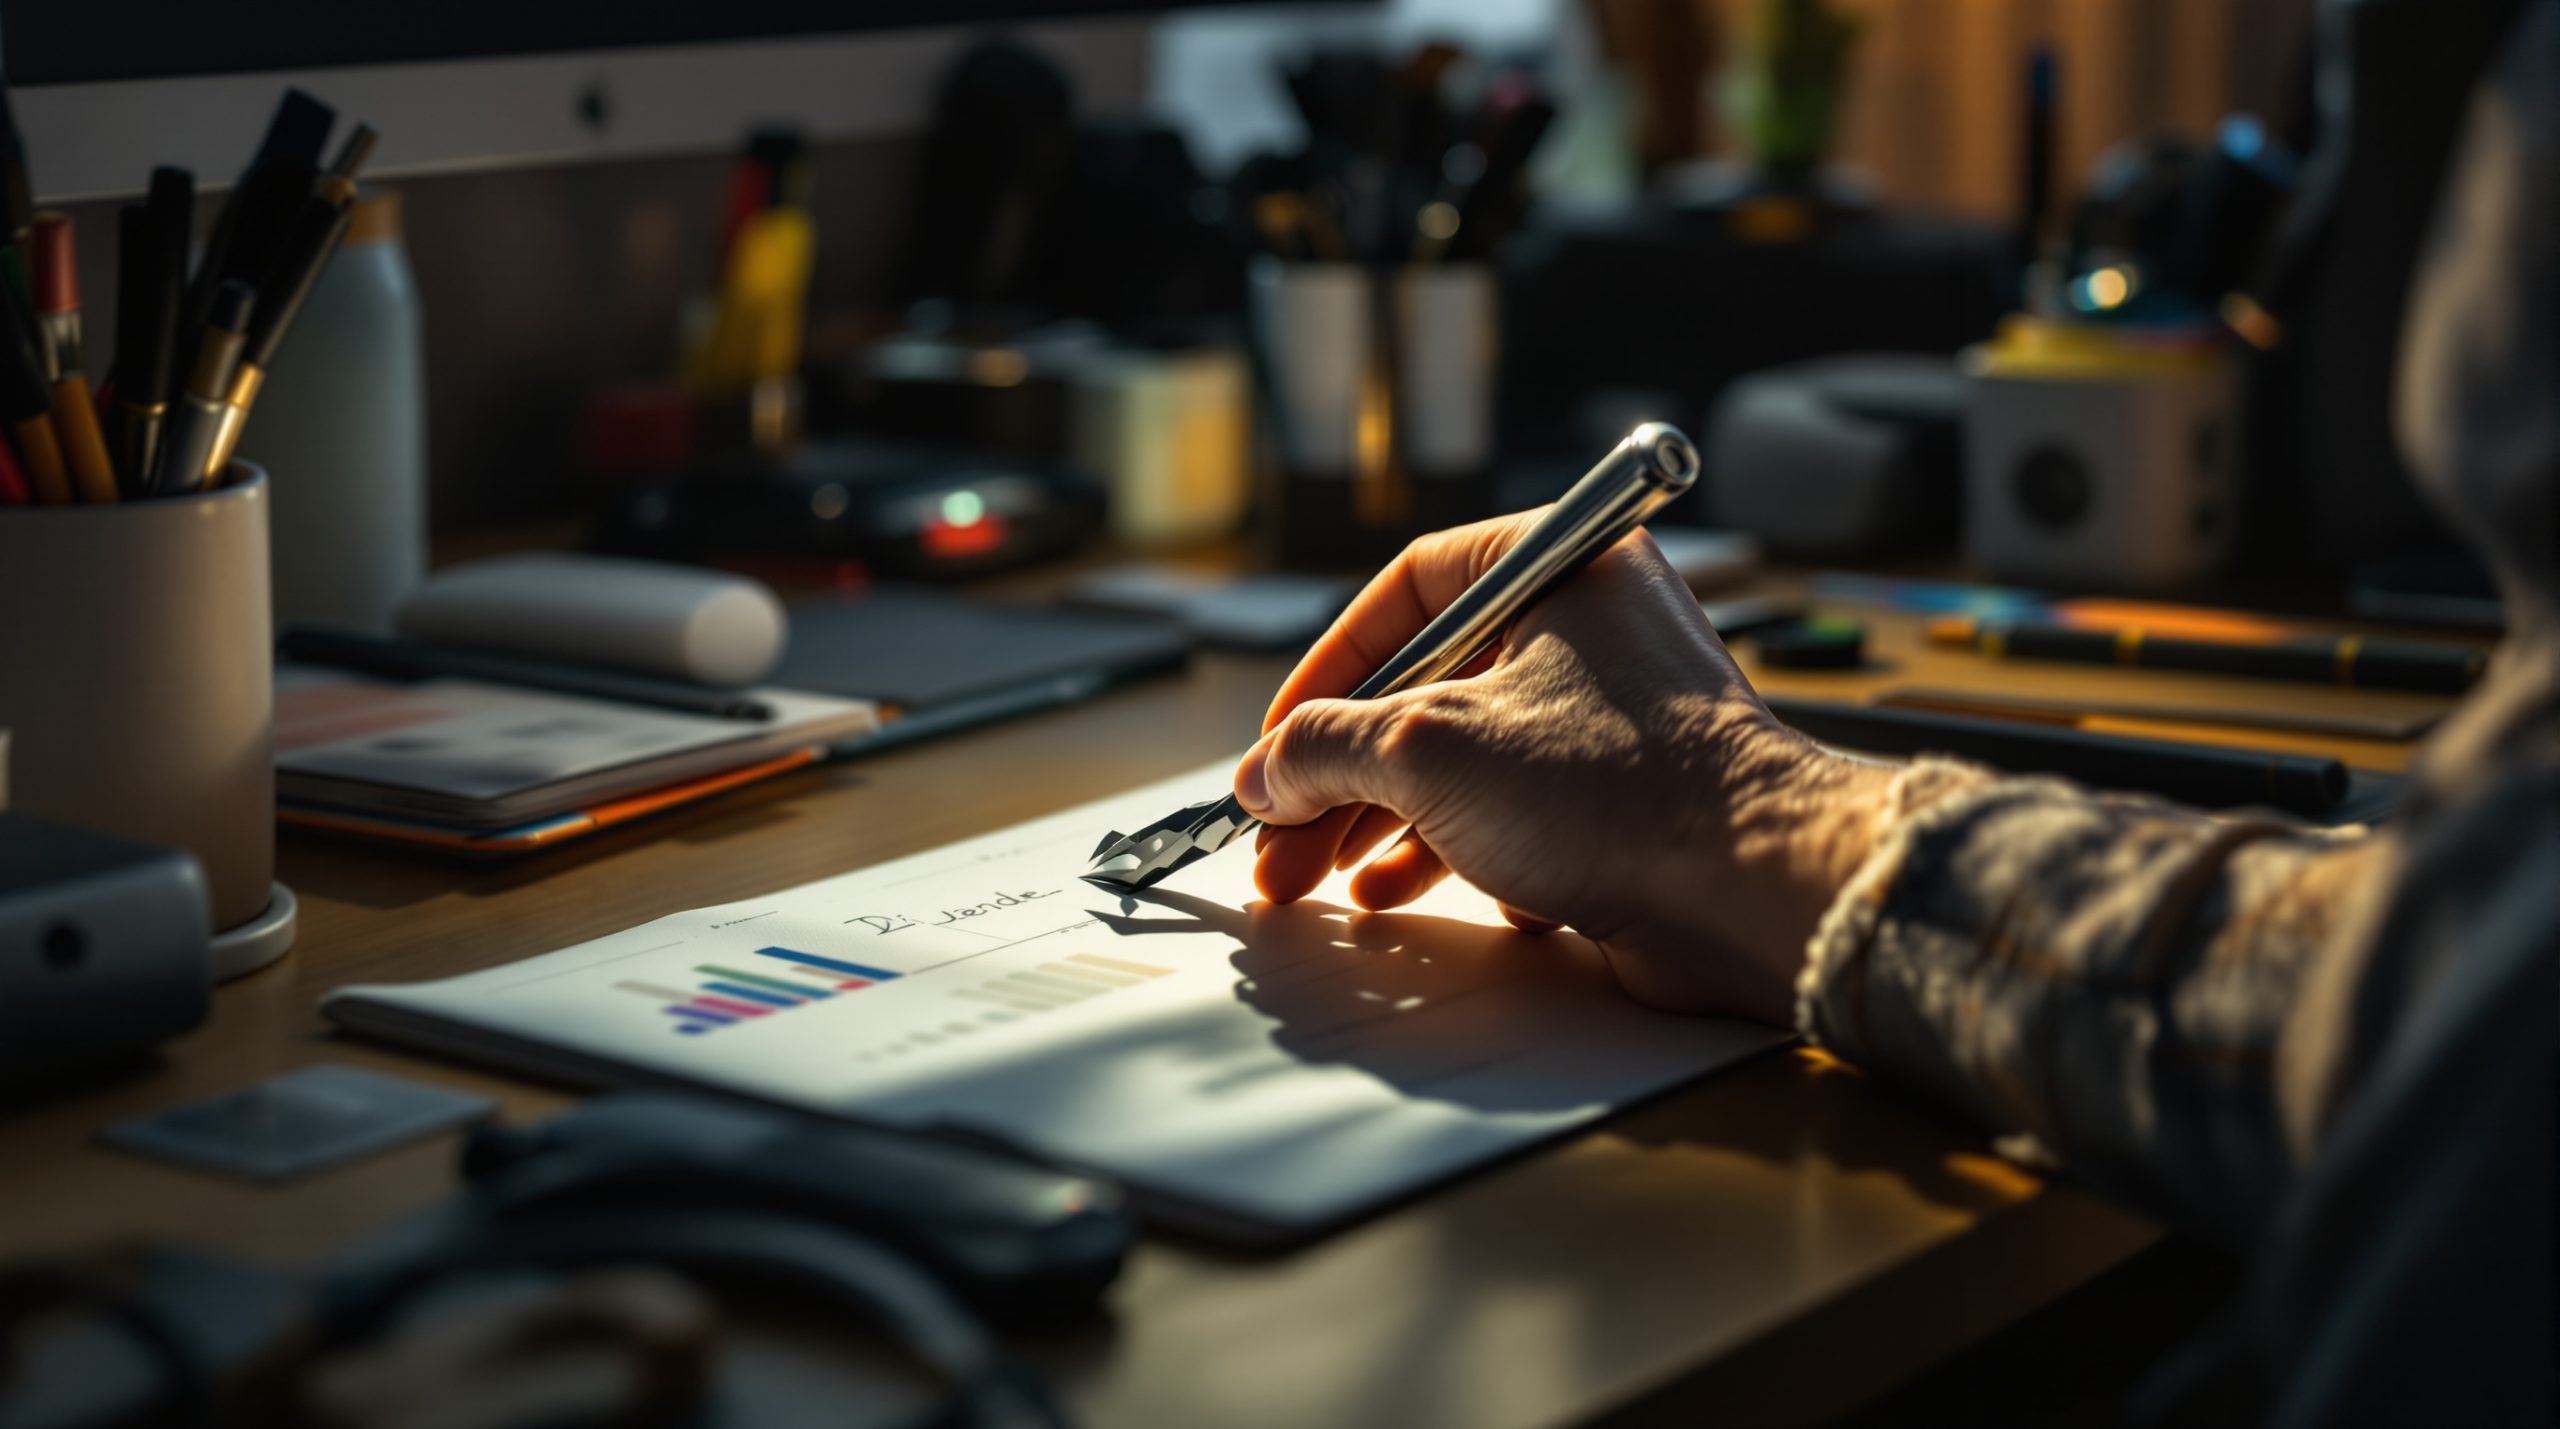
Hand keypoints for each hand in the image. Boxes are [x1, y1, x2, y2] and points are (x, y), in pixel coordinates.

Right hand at [1234, 513, 1894, 1025]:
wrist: (1754, 891)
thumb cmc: (1622, 788)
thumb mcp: (1431, 750)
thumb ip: (1326, 748)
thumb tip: (1265, 771)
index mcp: (1562, 567)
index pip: (1410, 592)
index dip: (1329, 669)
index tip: (1279, 738)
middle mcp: (1591, 629)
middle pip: (1426, 688)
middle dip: (1339, 771)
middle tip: (1278, 834)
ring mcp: (1610, 717)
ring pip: (1463, 759)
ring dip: (1378, 819)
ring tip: (1316, 876)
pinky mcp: (1623, 798)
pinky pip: (1511, 811)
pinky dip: (1448, 848)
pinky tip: (1395, 892)